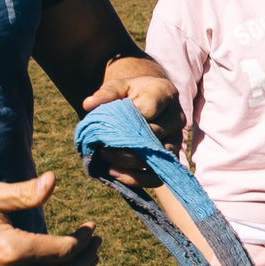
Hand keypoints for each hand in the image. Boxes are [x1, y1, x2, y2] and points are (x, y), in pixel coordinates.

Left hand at [81, 67, 183, 187]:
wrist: (146, 101)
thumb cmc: (130, 93)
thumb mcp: (118, 87)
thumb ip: (105, 95)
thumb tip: (88, 104)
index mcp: (164, 92)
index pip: (150, 107)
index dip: (129, 118)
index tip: (109, 123)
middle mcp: (176, 117)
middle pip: (154, 135)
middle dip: (126, 143)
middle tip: (101, 146)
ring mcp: (176, 139)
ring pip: (158, 158)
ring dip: (129, 162)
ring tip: (106, 160)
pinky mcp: (170, 158)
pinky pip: (157, 175)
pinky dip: (135, 178)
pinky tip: (114, 173)